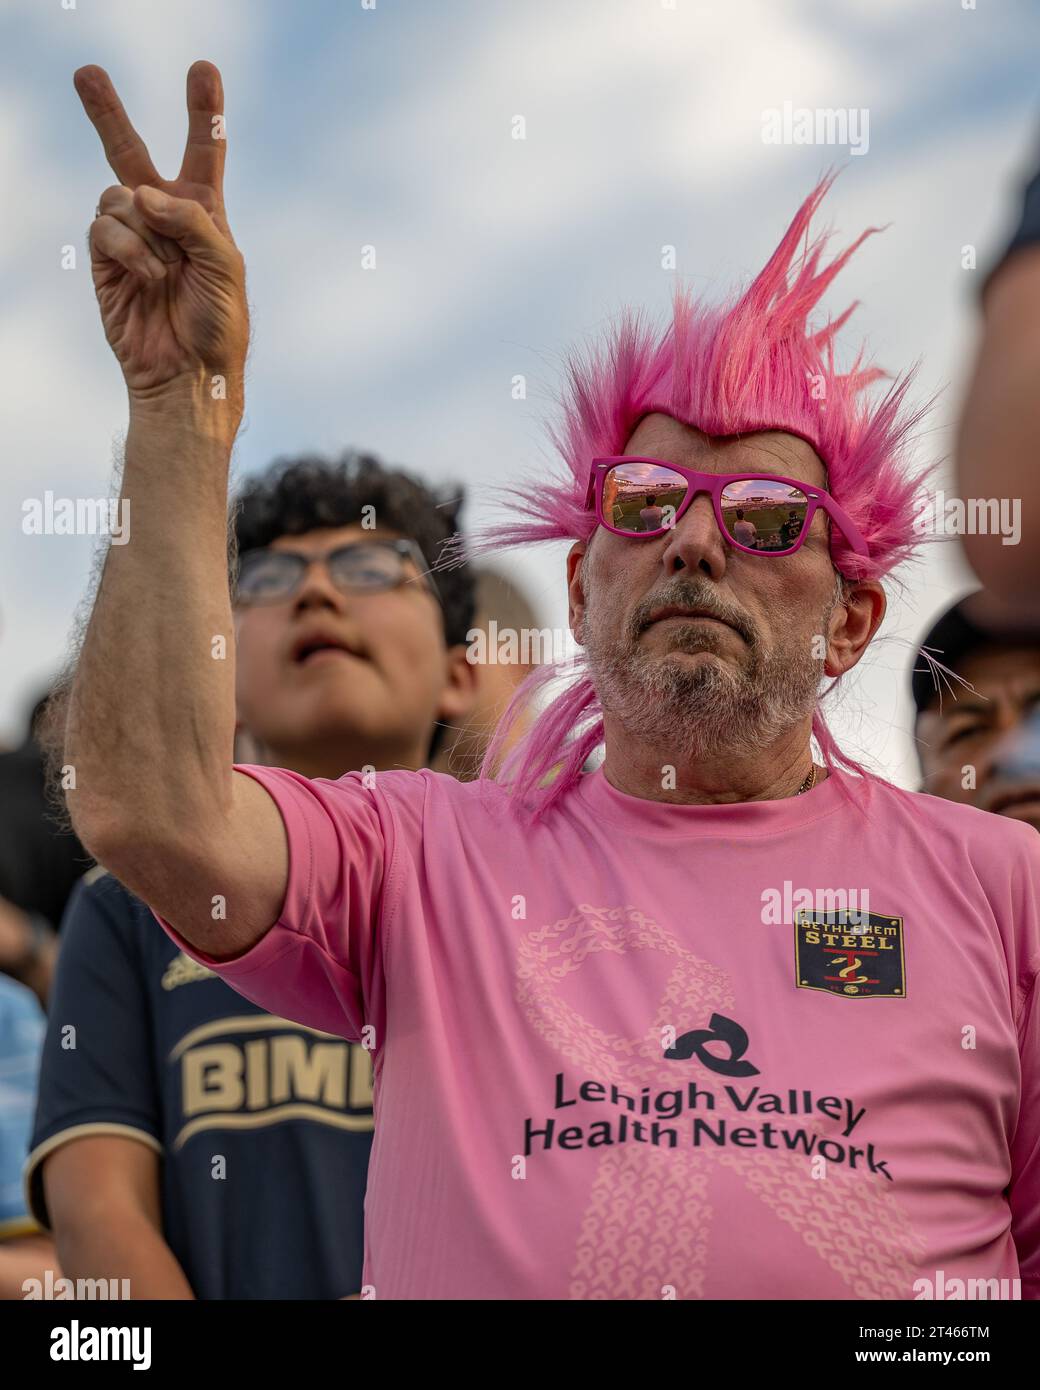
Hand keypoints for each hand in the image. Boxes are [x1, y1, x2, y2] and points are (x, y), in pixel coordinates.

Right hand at [74, 61, 248, 402]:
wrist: (189, 374)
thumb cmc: (219, 324)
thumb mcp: (226, 264)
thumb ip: (193, 217)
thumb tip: (141, 192)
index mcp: (205, 214)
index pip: (204, 153)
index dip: (203, 113)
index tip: (202, 69)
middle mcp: (165, 219)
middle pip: (131, 152)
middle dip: (107, 113)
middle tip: (85, 71)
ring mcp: (131, 238)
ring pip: (118, 195)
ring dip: (145, 230)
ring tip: (166, 272)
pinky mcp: (105, 261)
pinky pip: (105, 226)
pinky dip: (129, 248)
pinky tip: (149, 276)